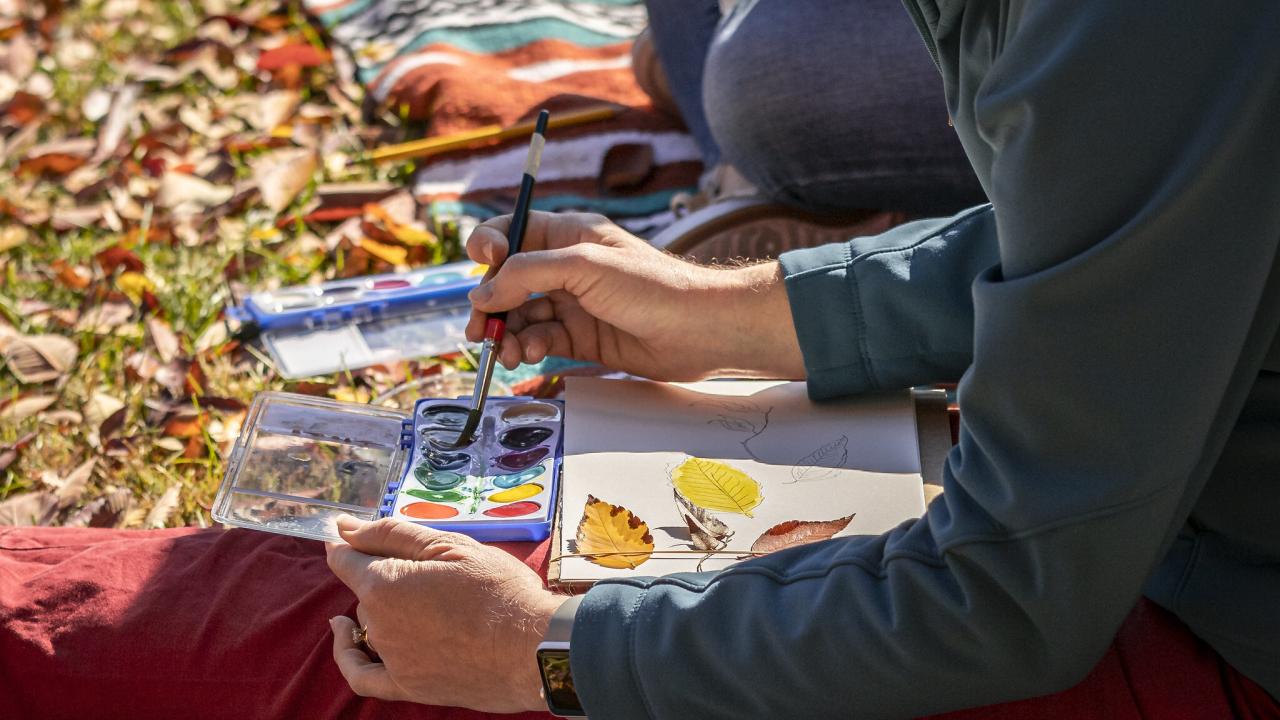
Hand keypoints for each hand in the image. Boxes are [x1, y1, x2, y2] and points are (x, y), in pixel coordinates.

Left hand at [325, 516, 564, 711]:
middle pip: (364, 591)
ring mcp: (392, 659)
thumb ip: (392, 534)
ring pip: (370, 624)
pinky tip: (350, 638)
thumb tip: (344, 527)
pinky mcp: (409, 686)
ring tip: (422, 596)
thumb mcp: (451, 545)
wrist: (536, 647)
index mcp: (385, 584)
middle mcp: (379, 624)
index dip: (346, 543)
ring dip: (384, 607)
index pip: (346, 558)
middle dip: (384, 574)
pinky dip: (350, 655)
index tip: (347, 535)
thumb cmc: (500, 590)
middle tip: (429, 566)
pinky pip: (363, 675)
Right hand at [465, 211, 805, 380]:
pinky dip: (530, 348)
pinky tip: (532, 356)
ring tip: (506, 353)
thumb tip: (483, 293)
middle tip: (478, 332)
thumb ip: (527, 274)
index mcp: (568, 234)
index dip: (489, 248)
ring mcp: (575, 303)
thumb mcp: (583, 267)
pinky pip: (542, 340)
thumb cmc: (651, 286)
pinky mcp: (583, 338)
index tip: (482, 268)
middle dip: (490, 305)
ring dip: (508, 334)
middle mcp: (567, 267)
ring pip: (522, 316)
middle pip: (509, 281)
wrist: (699, 331)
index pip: (512, 231)